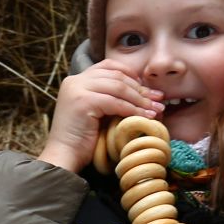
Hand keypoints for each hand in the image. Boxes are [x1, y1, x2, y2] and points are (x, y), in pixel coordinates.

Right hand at [39, 59, 162, 172]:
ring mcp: (77, 89)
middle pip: (116, 75)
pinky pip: (115, 102)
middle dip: (141, 88)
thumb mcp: (97, 112)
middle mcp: (75, 80)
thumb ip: (111, 98)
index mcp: (77, 80)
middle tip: (159, 99)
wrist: (64, 157)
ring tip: (156, 109)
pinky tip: (145, 117)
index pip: (109, 66)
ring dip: (140, 99)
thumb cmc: (82, 141)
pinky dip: (133, 109)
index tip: (147, 89)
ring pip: (118, 87)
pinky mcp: (82, 101)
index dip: (131, 75)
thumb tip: (144, 92)